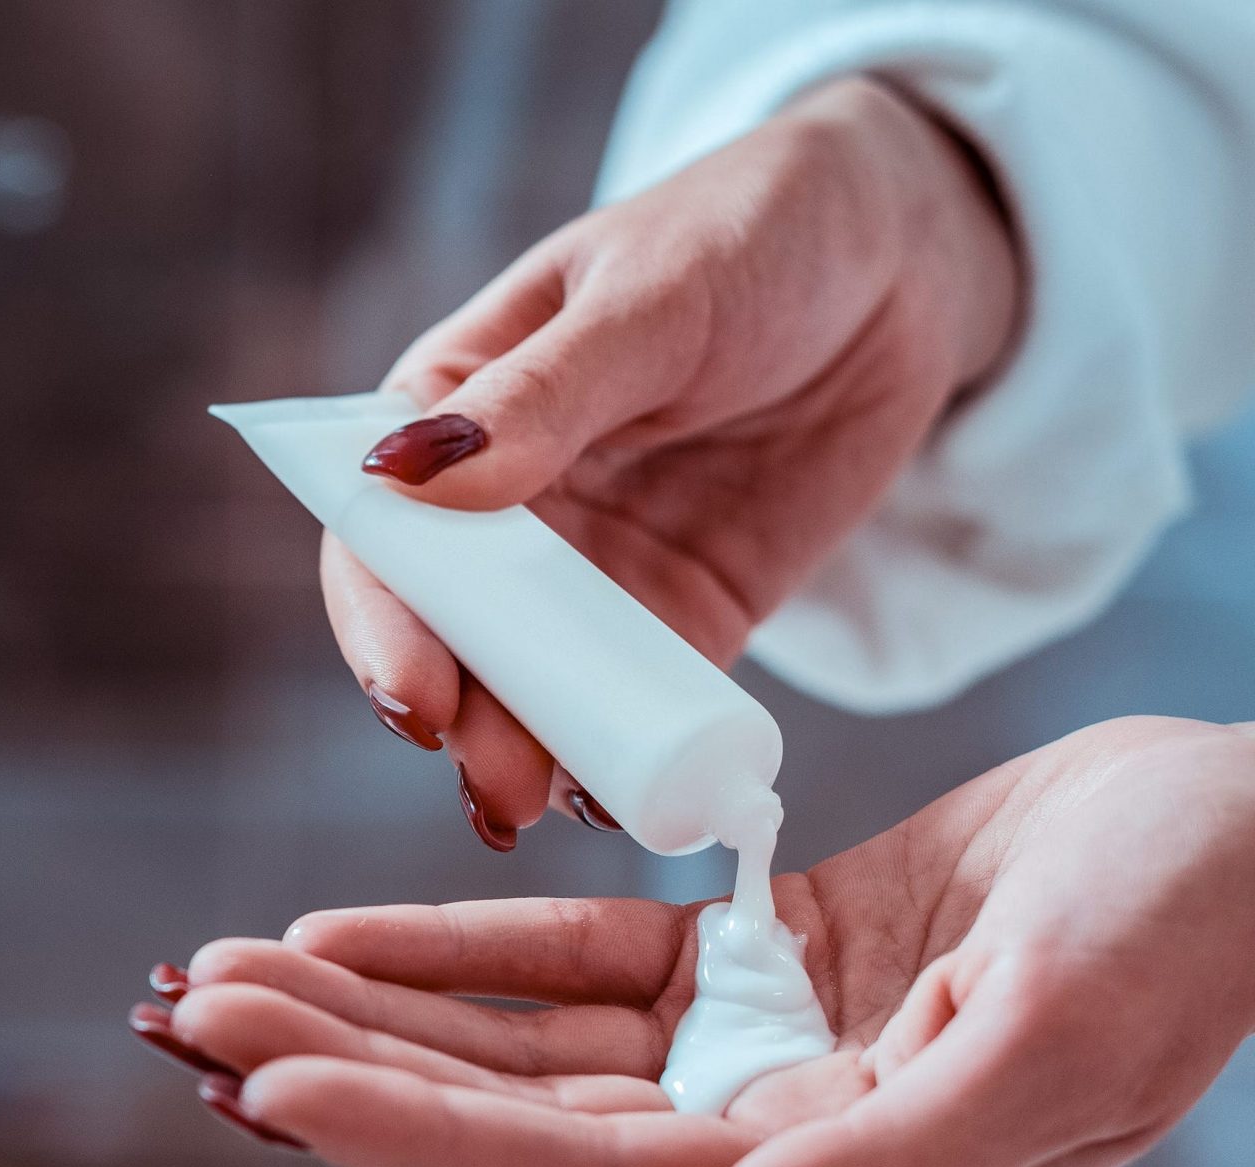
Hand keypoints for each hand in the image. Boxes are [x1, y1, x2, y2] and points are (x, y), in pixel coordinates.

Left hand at [135, 719, 1254, 1166]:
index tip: (267, 1086)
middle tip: (189, 1015)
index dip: (412, 1134)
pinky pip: (579, 957)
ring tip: (229, 972)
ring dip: (371, 1006)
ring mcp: (750, 1046)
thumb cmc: (1196, 930)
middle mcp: (762, 1132)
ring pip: (515, 1037)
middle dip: (342, 1066)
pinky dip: (462, 944)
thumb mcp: (1056, 1051)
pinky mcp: (756, 956)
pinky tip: (346, 931)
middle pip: (504, 1114)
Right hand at [332, 76, 1020, 847]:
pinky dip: (615, 760)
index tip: (413, 698)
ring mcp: (587, 574)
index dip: (382, 623)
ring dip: (522, 756)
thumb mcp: (653, 299)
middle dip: (459, 718)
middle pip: (448, 635)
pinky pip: (629, 708)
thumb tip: (407, 474)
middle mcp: (502, 508)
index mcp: (455, 410)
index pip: (381, 535)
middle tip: (494, 786)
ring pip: (528, 688)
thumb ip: (543, 396)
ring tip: (535, 812)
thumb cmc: (759, 231)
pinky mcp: (675, 620)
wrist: (909, 261)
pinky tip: (619, 803)